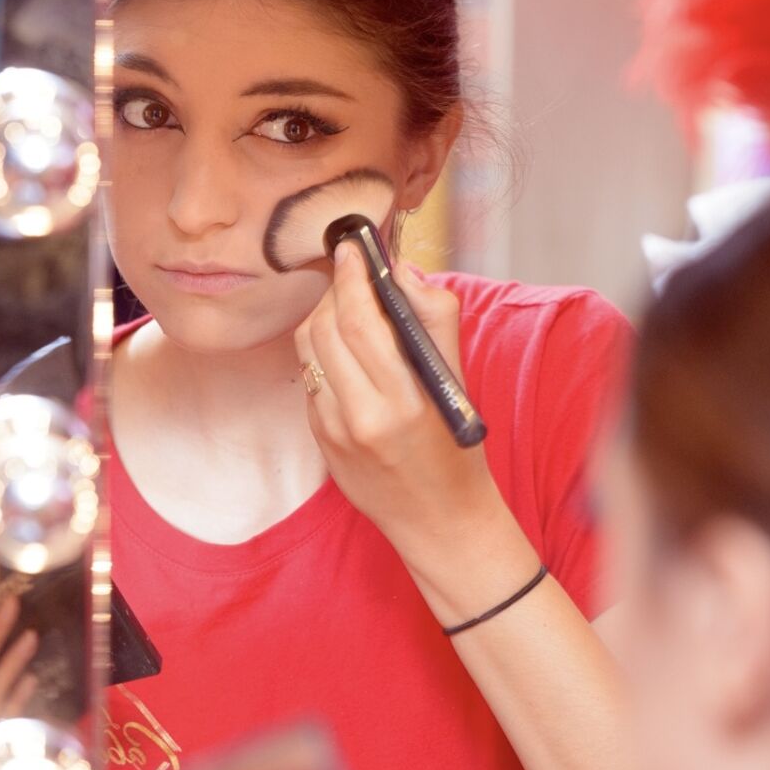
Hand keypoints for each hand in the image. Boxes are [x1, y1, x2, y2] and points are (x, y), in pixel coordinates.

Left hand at [293, 244, 513, 572]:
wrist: (439, 522)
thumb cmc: (457, 448)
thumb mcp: (460, 383)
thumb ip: (435, 320)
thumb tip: (403, 272)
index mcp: (404, 400)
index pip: (361, 320)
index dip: (351, 276)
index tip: (353, 248)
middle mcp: (362, 417)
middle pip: (326, 328)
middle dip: (334, 290)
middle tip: (350, 270)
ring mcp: (334, 433)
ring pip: (309, 350)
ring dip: (322, 316)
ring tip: (347, 306)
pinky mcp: (320, 442)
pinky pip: (310, 379)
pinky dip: (322, 353)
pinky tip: (345, 351)